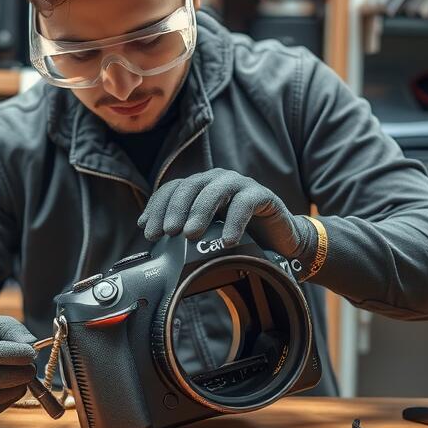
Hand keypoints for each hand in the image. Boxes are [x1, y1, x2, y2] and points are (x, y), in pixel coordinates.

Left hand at [138, 168, 313, 258]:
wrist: (280, 242)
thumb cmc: (240, 237)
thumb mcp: (207, 236)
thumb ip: (185, 235)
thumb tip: (153, 247)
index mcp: (200, 187)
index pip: (172, 189)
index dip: (157, 208)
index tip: (148, 230)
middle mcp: (217, 180)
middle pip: (189, 187)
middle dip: (175, 210)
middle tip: (168, 233)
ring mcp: (240, 185)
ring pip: (214, 191)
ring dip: (199, 212)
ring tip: (190, 235)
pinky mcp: (262, 195)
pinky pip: (245, 203)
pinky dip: (234, 222)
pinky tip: (227, 240)